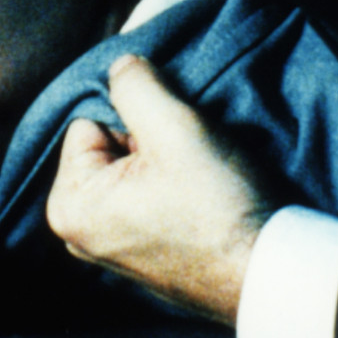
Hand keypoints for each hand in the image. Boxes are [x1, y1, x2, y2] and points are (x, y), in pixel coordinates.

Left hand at [45, 55, 271, 324]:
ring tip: (196, 182)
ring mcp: (110, 248)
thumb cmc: (217, 207)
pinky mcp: (142, 255)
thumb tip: (120, 65)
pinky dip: (172, 191)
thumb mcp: (174, 126)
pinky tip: (199, 202)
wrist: (268, 271)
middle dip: (148, 142)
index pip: (90, 121)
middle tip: (188, 162)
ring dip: (164, 164)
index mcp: (69, 206)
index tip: (170, 144)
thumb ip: (136, 84)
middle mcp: (78, 233)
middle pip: (109, 146)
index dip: (135, 121)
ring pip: (132, 169)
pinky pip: (147, 198)